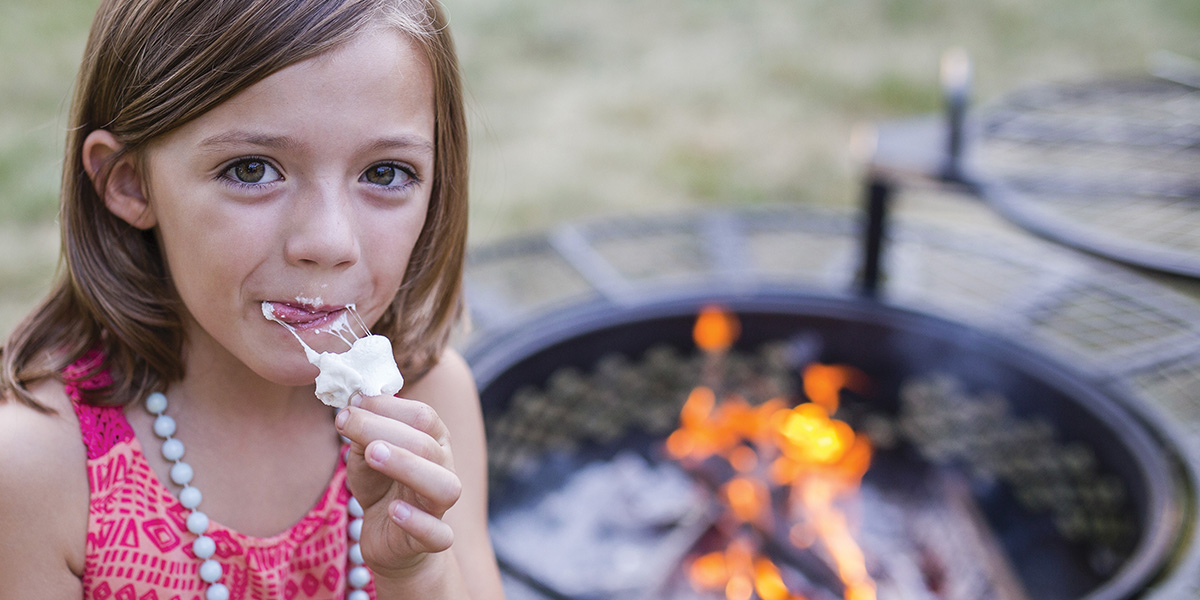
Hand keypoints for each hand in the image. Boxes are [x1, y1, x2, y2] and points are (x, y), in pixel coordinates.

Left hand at [335, 394, 462, 577]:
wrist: (385, 534)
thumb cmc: (379, 485)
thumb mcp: (365, 454)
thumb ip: (363, 432)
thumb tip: (352, 407)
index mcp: (433, 441)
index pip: (422, 416)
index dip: (386, 406)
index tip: (351, 403)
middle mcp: (444, 468)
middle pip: (427, 445)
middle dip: (386, 431)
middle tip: (348, 423)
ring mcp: (440, 505)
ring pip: (444, 486)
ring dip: (408, 467)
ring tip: (373, 455)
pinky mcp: (434, 538)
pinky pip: (439, 534)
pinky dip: (418, 522)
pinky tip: (394, 510)